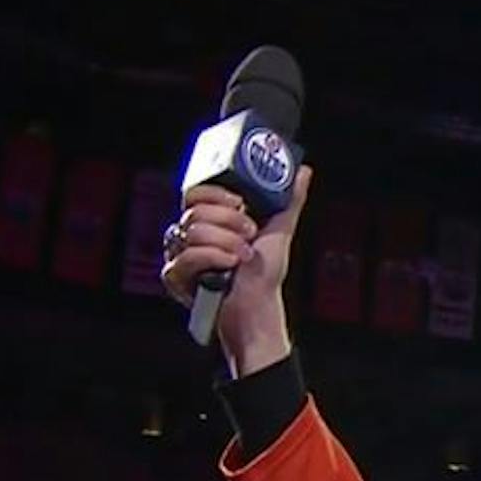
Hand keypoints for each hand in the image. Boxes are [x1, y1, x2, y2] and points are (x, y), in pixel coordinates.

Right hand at [159, 165, 311, 375]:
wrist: (259, 308)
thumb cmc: (265, 275)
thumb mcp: (279, 232)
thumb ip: (288, 200)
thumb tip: (304, 171)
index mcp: (210, 220)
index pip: (195, 194)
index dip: (215, 194)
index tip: (240, 203)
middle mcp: (191, 234)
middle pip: (194, 212)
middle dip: (228, 223)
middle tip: (249, 235)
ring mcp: (181, 255)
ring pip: (191, 233)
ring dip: (225, 243)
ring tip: (243, 257)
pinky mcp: (176, 277)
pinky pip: (184, 258)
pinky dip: (211, 259)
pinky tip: (227, 267)